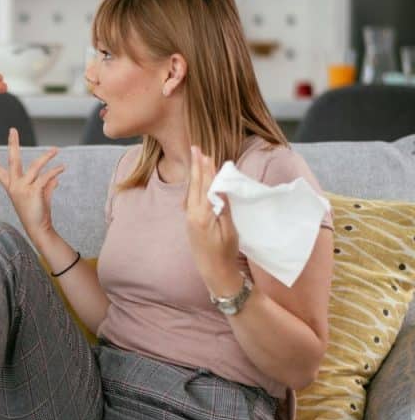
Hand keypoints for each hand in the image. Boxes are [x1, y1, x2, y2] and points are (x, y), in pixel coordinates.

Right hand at [0, 128, 63, 241]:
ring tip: (55, 150)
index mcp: (11, 186)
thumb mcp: (41, 196)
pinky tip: (62, 168)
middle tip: (12, 130)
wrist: (38, 228)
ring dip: (46, 157)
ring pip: (35, 166)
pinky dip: (55, 171)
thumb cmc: (37, 212)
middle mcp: (14, 185)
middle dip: (13, 143)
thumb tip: (56, 178)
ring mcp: (23, 188)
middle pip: (12, 160)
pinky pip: (46, 177)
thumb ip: (47, 185)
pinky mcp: (34, 192)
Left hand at [185, 146, 241, 292]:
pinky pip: (191, 198)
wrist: (213, 271)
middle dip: (197, 166)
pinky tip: (197, 180)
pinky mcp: (190, 221)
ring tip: (197, 159)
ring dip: (195, 174)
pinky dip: (194, 185)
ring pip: (191, 190)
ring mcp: (189, 218)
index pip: (205, 187)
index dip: (206, 170)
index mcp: (202, 215)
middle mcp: (192, 214)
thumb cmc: (226, 253)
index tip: (206, 155)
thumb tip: (221, 188)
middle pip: (195, 185)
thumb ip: (224, 209)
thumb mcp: (230, 231)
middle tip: (196, 148)